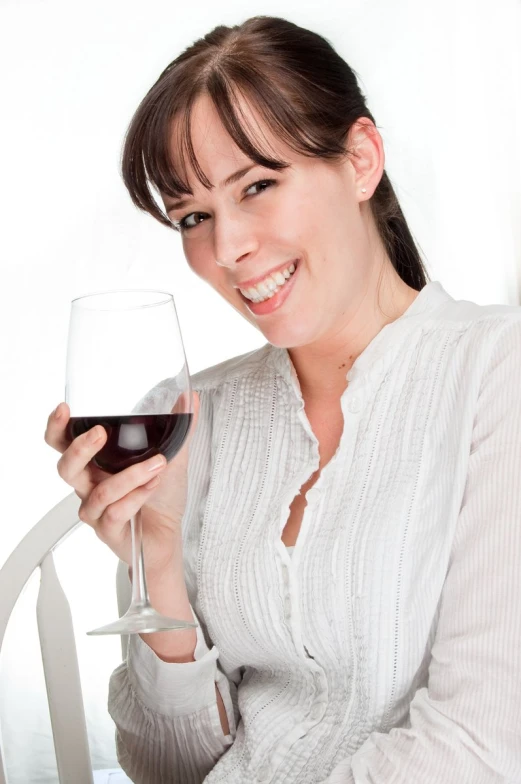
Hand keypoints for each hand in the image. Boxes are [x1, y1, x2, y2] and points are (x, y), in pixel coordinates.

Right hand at [44, 392, 199, 570]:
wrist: (170, 534)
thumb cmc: (162, 496)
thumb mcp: (174, 456)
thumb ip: (179, 428)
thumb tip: (191, 398)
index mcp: (96, 464)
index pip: (63, 444)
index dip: (57, 427)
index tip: (64, 408)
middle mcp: (89, 486)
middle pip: (66, 468)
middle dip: (80, 448)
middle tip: (100, 433)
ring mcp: (96, 510)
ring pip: (99, 492)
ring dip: (129, 476)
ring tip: (157, 464)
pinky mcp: (108, 530)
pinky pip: (116, 512)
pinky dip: (137, 497)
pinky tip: (153, 487)